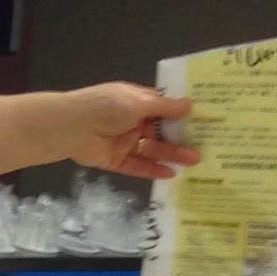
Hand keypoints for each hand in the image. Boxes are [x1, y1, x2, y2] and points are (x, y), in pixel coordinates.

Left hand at [61, 83, 199, 179]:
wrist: (70, 127)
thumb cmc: (105, 107)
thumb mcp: (138, 102)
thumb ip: (164, 107)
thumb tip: (189, 105)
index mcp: (136, 101)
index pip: (164, 108)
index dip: (182, 114)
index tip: (205, 121)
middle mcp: (132, 121)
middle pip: (161, 131)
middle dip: (182, 138)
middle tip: (206, 146)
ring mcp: (124, 141)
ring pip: (151, 150)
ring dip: (172, 155)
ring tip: (194, 161)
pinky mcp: (115, 160)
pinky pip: (137, 166)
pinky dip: (152, 170)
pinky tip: (171, 174)